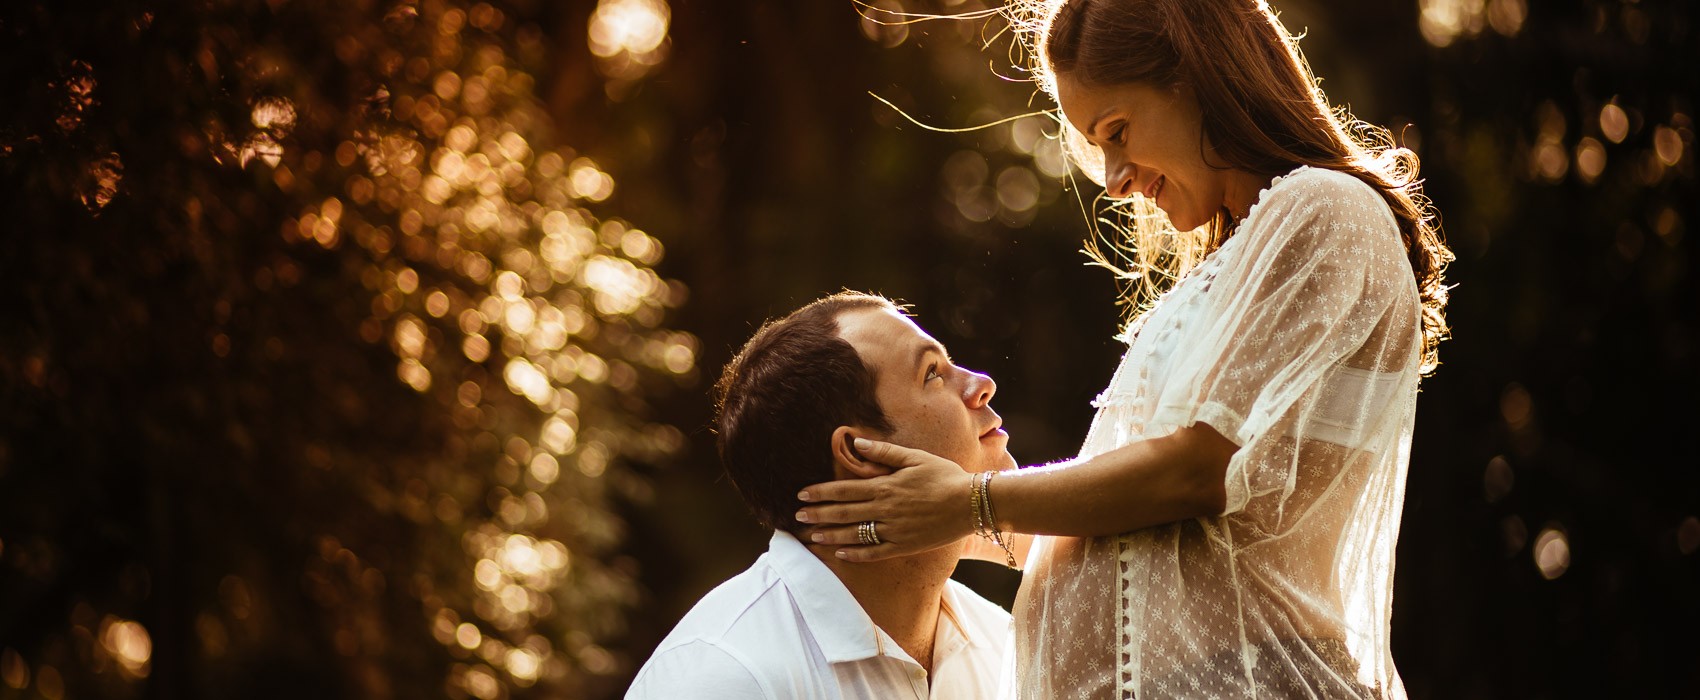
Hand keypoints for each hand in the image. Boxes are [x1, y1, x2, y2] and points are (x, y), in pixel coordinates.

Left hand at [795, 438, 973, 561]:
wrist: (971, 503)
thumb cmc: (944, 475)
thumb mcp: (914, 457)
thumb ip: (883, 452)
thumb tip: (856, 443)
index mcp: (885, 485)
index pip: (844, 490)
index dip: (821, 492)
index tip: (801, 495)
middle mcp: (885, 509)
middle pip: (844, 512)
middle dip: (818, 515)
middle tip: (797, 518)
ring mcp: (894, 530)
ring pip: (855, 534)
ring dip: (830, 535)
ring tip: (811, 537)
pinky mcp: (904, 545)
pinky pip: (875, 552)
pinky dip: (856, 553)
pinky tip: (840, 553)